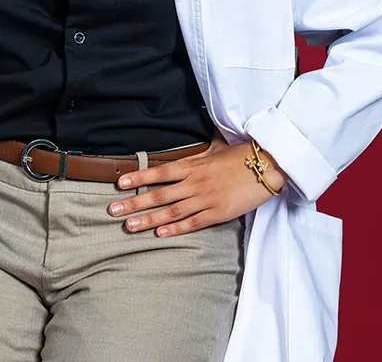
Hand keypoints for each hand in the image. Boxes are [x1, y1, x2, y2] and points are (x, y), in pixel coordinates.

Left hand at [107, 136, 288, 236]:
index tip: (120, 183)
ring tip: (129, 226)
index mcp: (194, 165)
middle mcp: (196, 183)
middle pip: (159, 195)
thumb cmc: (243, 155)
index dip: (139, 178)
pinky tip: (160, 234)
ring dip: (148, 219)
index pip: (160, 172)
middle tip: (112, 211)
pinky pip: (192, 223)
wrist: (269, 165)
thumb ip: (199, 152)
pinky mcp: (219, 213)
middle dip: (134, 203)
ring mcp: (206, 199)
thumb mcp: (218, 148)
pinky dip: (175, 229)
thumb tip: (188, 147)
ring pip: (171, 212)